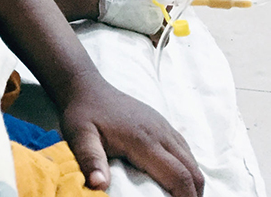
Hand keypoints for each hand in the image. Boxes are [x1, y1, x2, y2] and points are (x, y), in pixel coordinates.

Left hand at [60, 77, 204, 196]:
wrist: (85, 86)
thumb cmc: (82, 113)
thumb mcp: (79, 135)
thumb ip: (90, 159)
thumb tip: (99, 185)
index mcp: (143, 140)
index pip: (179, 176)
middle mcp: (160, 132)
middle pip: (192, 170)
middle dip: (194, 194)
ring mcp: (163, 125)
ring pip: (191, 159)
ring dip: (192, 181)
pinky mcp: (161, 122)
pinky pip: (183, 148)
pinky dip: (186, 167)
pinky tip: (176, 176)